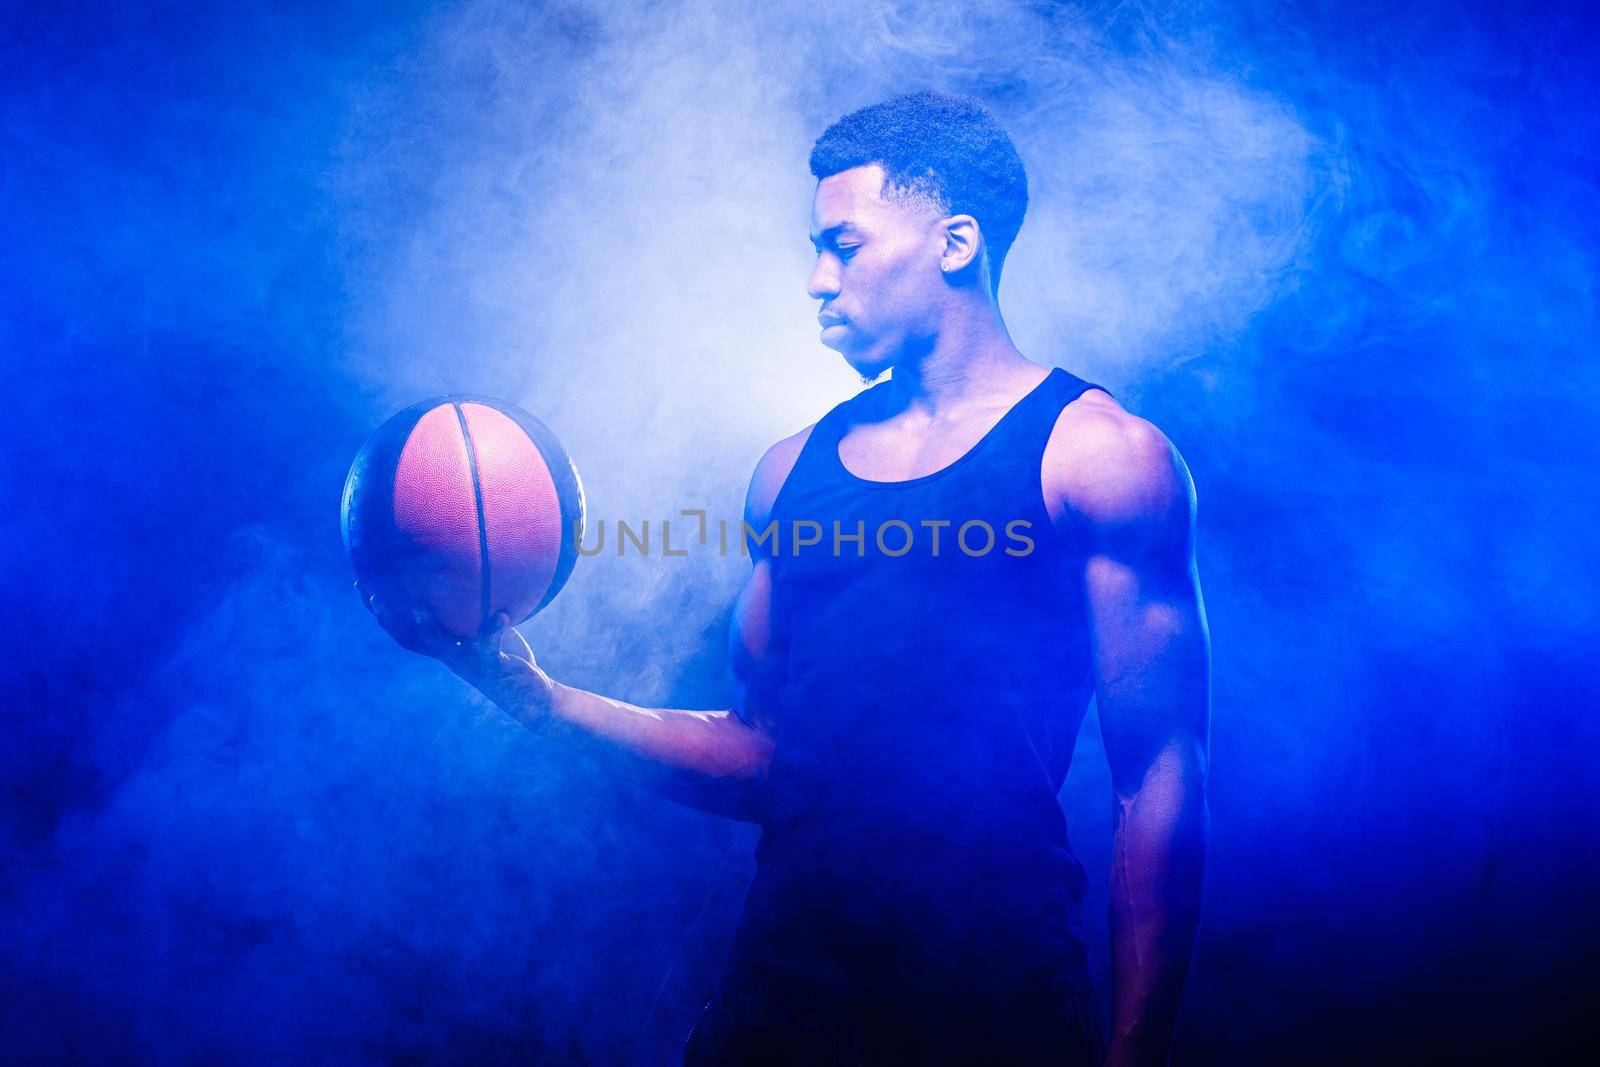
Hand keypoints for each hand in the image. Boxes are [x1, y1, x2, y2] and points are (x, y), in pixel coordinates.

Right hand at [358, 582, 555, 728]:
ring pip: (443, 647)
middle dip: (389, 619)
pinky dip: (495, 628)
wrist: (530, 697)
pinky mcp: (493, 666)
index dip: (380, 611)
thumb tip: (468, 566)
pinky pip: (491, 645)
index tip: (362, 584)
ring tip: (418, 607)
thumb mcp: (486, 628)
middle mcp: (450, 656)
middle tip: (375, 595)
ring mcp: (469, 662)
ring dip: (428, 628)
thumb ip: (474, 607)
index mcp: (444, 647)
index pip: (403, 629)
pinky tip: (501, 614)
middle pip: (410, 638)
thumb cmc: (506, 656)